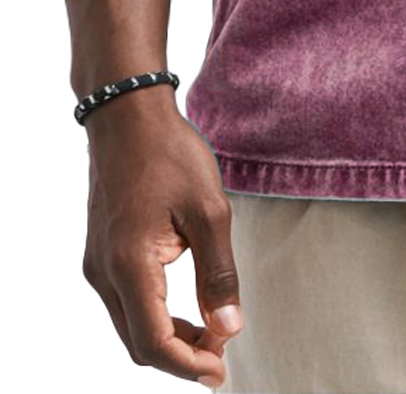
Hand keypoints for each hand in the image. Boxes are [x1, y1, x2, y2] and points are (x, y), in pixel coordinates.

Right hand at [80, 84, 242, 386]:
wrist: (129, 114)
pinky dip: (155, 315)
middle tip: (222, 357)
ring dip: (168, 338)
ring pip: (130, 325)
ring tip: (212, 334)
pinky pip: (126, 302)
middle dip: (181, 356)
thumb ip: (219, 273)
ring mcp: (98, 263)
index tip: (220, 372)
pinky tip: (187, 308)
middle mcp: (104, 272)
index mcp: (130, 264)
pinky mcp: (102, 252)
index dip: (188, 364)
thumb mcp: (209, 211)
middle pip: (138, 342)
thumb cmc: (171, 154)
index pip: (154, 342)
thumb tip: (229, 328)